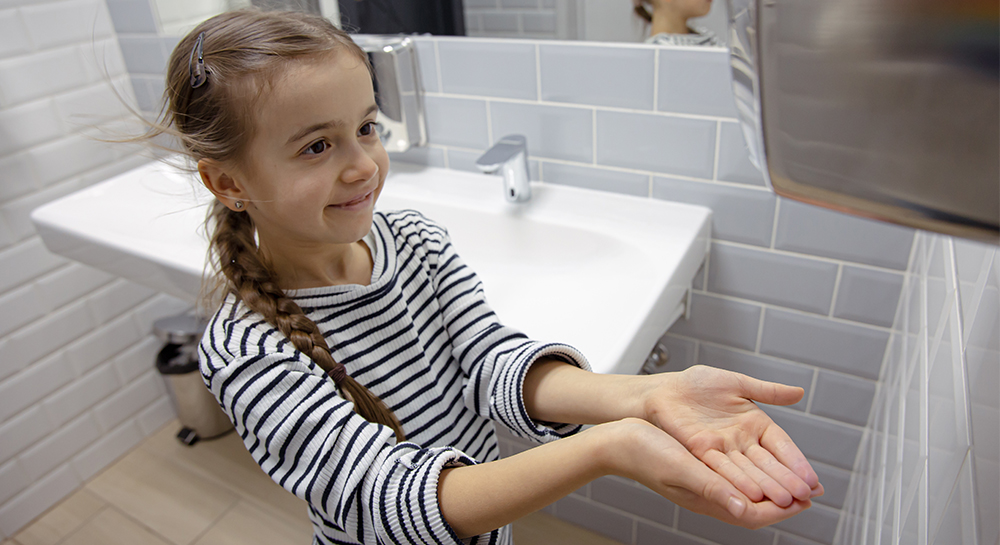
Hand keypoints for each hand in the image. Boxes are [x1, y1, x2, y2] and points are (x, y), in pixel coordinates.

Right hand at [602, 418, 811, 528]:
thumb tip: (746, 508)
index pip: (756, 513)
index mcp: (706, 499)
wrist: (618, 441)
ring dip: (775, 483)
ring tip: (798, 477)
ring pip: (750, 490)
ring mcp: (706, 483)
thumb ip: (713, 488)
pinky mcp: (703, 469)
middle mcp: (710, 494)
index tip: (808, 497)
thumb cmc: (644, 453)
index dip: (784, 508)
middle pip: (758, 505)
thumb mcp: (682, 468)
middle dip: (788, 497)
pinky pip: (737, 475)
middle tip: (814, 488)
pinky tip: (765, 460)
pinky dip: (757, 470)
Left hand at [638, 365, 821, 506]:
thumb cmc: (696, 385)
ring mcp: (723, 449)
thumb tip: (799, 393)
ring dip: (767, 486)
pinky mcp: (702, 452)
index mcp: (754, 423)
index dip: (796, 461)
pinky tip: (753, 494)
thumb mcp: (737, 383)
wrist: (663, 390)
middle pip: (768, 463)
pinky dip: (738, 481)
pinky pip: (723, 468)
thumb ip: (767, 391)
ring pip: (749, 471)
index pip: (781, 445)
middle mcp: (741, 440)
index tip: (813, 479)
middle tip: (806, 497)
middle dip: (787, 480)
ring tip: (785, 502)